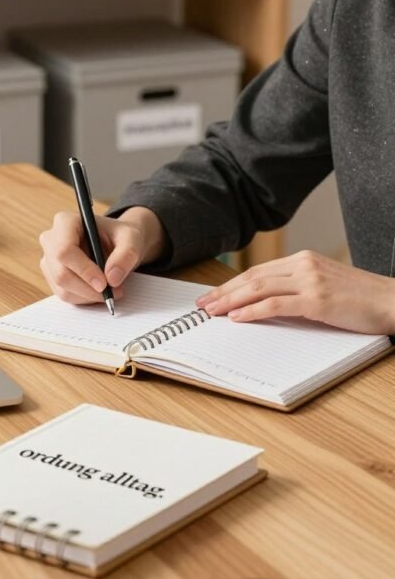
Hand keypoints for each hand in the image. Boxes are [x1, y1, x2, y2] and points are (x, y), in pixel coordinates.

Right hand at [39, 206, 166, 304]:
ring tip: (111, 291)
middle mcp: (51, 239)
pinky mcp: (53, 276)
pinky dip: (84, 298)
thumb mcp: (132, 239)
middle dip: (88, 288)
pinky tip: (99, 292)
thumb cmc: (120, 236)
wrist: (116, 244)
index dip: (83, 270)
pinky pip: (65, 294)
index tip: (104, 283)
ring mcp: (49, 259)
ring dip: (88, 296)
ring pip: (62, 287)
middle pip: (61, 273)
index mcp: (66, 222)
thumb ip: (126, 255)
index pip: (64, 250)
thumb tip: (112, 278)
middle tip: (111, 293)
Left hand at [197, 250, 394, 334]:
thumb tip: (266, 302)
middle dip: (223, 292)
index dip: (232, 283)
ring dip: (230, 302)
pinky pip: (276, 305)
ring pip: (259, 289)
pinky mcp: (317, 300)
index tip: (213, 294)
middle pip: (253, 277)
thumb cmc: (361, 299)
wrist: (392, 300)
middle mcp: (304, 265)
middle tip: (202, 304)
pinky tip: (238, 318)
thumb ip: (298, 287)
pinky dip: (252, 311)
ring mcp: (310, 281)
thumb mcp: (325, 285)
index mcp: (304, 259)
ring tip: (212, 312)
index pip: (258, 271)